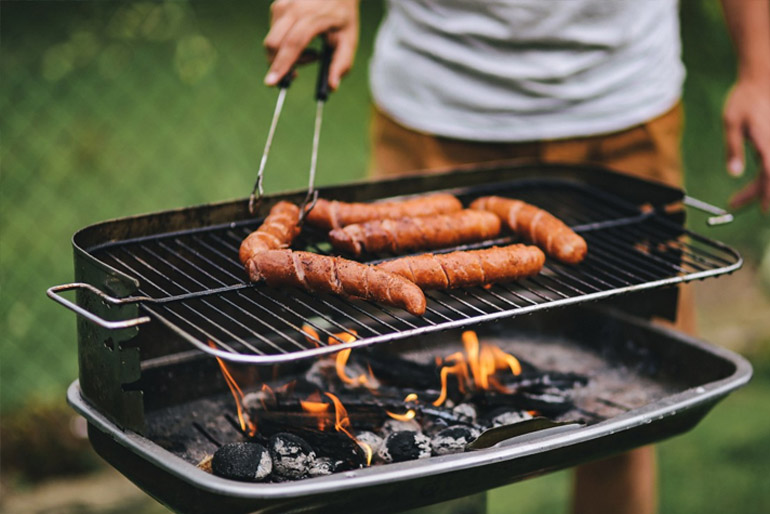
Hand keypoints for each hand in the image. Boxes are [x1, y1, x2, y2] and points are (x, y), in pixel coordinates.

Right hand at [264, 0, 358, 89]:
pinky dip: (284, 46)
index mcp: (313, 16)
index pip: (293, 43)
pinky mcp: (277, 6)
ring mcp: (282, 5)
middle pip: (274, 44)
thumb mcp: (349, 38)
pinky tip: (302, 41)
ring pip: (273, 41)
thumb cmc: (343, 15)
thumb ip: (342, 63)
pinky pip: (273, 34)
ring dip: (286, 56)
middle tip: (297, 74)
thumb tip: (332, 86)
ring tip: (311, 52)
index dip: (282, 64)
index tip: (272, 83)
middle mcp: (294, 8)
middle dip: (279, 65)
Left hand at [723, 77, 769, 212]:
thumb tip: (734, 173)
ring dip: (762, 185)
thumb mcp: (731, 123)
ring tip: (740, 198)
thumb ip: (733, 149)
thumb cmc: (745, 99)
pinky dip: (766, 173)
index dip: (767, 194)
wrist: (762, 78)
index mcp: (768, 144)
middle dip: (759, 194)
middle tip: (736, 204)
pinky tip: (757, 180)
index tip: (761, 209)